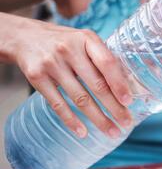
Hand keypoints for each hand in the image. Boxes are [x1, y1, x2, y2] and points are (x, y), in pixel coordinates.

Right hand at [12, 19, 132, 137]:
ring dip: (98, 118)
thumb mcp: (84, 41)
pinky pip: (57, 104)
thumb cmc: (64, 42)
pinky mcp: (36, 77)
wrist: (24, 37)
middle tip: (126, 123)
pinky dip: (71, 120)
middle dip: (114, 107)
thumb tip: (128, 86)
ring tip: (111, 131)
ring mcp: (51, 64)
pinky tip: (83, 132)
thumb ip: (102, 58)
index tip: (129, 102)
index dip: (119, 84)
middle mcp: (69, 50)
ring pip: (79, 98)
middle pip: (96, 85)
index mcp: (86, 39)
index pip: (107, 63)